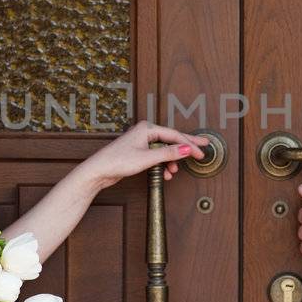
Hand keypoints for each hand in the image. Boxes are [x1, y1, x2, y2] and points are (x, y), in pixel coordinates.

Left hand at [81, 122, 208, 190]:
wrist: (98, 171)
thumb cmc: (117, 161)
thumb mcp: (147, 159)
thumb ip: (169, 154)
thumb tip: (188, 148)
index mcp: (147, 128)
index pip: (175, 136)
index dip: (190, 144)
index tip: (201, 152)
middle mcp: (145, 132)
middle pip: (172, 139)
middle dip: (187, 147)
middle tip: (203, 148)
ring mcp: (141, 142)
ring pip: (164, 150)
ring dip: (171, 161)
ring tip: (173, 171)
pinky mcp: (138, 152)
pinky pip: (157, 155)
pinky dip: (162, 164)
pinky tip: (164, 174)